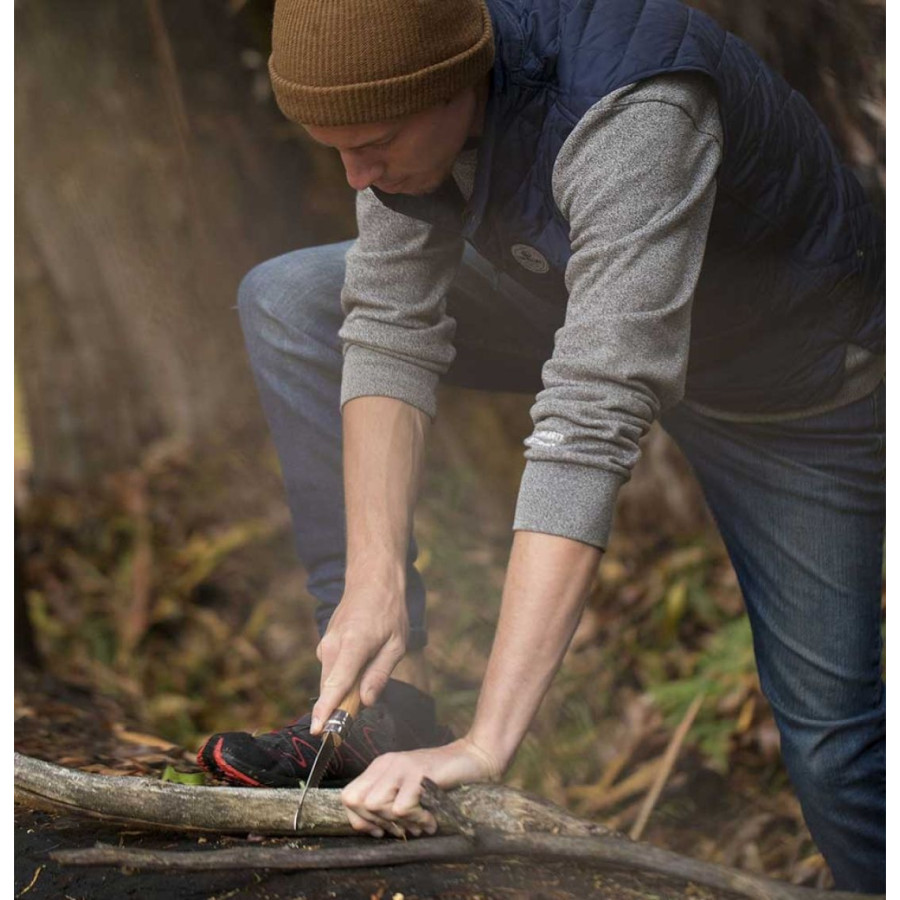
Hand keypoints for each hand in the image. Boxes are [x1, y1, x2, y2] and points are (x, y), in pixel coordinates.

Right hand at [311, 583, 408, 733]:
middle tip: (365, 703)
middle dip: (341, 707)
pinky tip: (361, 661)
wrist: (371, 580)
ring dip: (344, 690)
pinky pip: (331, 670)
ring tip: (370, 667)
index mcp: (353, 645)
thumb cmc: (389, 611)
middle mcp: (333, 645)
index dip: (327, 710)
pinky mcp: (325, 644)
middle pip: (331, 689)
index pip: (336, 685)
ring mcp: (325, 644)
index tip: (318, 730)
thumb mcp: (396, 644)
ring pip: (330, 680)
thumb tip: (365, 701)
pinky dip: (342, 677)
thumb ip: (380, 674)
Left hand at [340, 736, 501, 837]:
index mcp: (380, 767)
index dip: (360, 820)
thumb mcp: (409, 791)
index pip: (348, 796)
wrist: (474, 758)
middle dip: (377, 822)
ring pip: (375, 805)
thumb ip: (389, 804)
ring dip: (399, 822)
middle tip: (403, 826)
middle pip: (357, 802)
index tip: (382, 830)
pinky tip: (431, 818)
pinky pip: (401, 807)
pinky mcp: (418, 772)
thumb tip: (374, 831)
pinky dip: (416, 820)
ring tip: (421, 821)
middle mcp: (386, 763)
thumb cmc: (442, 781)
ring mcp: (401, 765)